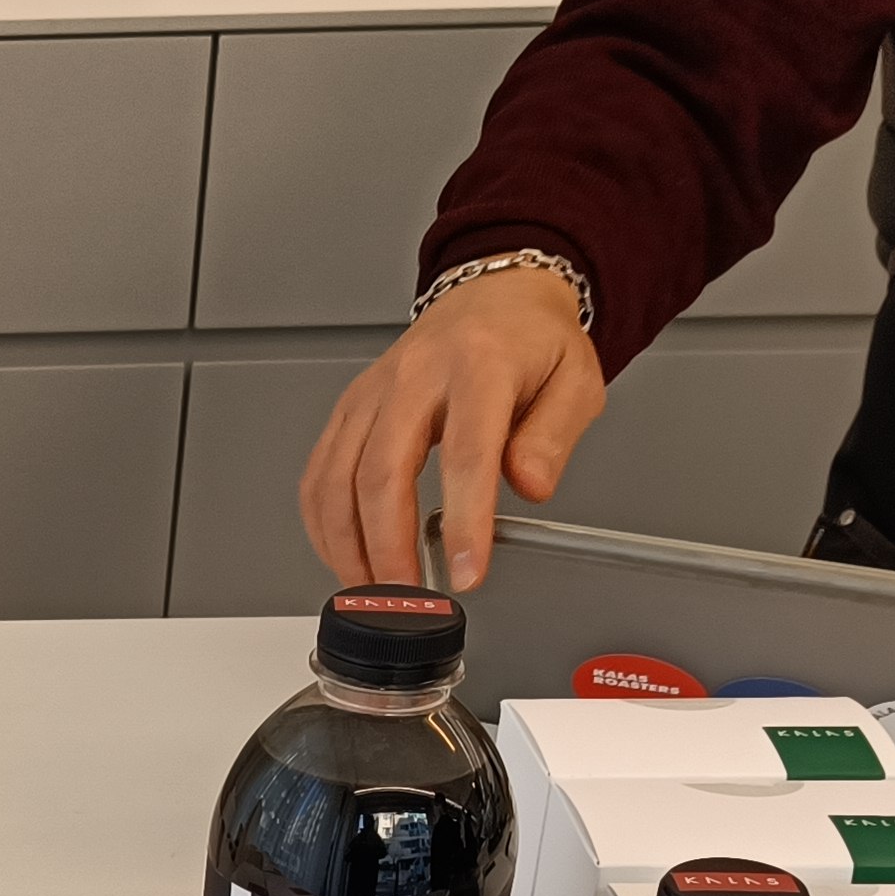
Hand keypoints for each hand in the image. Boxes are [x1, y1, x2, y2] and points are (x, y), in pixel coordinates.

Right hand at [299, 265, 605, 592]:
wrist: (494, 298)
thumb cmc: (532, 343)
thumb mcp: (575, 381)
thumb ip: (554, 436)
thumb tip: (530, 486)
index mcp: (479, 366)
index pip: (466, 455)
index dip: (462, 523)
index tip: (464, 573)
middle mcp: (415, 376)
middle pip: (381, 473)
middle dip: (388, 548)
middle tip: (408, 597)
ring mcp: (373, 392)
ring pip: (338, 479)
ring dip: (348, 546)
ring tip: (375, 590)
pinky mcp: (349, 409)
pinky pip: (319, 474)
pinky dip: (324, 526)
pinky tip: (345, 555)